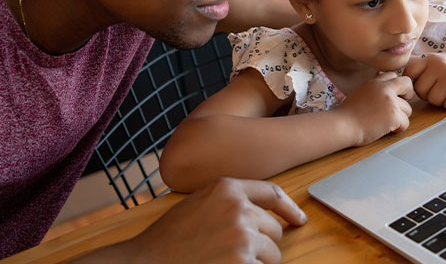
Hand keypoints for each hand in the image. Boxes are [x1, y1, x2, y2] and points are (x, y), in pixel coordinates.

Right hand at [83, 178, 306, 263]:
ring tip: (227, 261)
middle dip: (263, 244)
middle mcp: (239, 208)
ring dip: (258, 262)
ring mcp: (242, 236)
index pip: (272, 193)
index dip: (289, 208)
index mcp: (227, 188)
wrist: (147, 262)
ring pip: (273, 254)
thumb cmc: (169, 238)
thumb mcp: (199, 203)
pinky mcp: (243, 262)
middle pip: (274, 229)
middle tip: (236, 253)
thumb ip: (228, 201)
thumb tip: (259, 213)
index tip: (298, 219)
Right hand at [337, 72, 413, 146]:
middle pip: (407, 84)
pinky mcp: (394, 116)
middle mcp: (384, 89)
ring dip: (400, 117)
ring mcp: (390, 102)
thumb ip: (373, 88)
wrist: (343, 125)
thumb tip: (383, 87)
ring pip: (408, 108)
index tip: (393, 96)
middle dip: (407, 95)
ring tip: (386, 122)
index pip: (394, 75)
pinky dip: (398, 129)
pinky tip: (386, 129)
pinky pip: (406, 123)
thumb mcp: (360, 92)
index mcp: (374, 82)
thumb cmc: (347, 114)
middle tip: (399, 106)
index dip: (396, 86)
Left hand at [403, 51, 445, 109]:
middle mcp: (440, 66)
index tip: (423, 82)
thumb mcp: (436, 62)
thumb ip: (419, 67)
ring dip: (440, 99)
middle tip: (439, 88)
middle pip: (420, 89)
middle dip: (427, 93)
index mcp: (431, 59)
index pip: (409, 71)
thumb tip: (390, 75)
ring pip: (432, 99)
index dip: (414, 81)